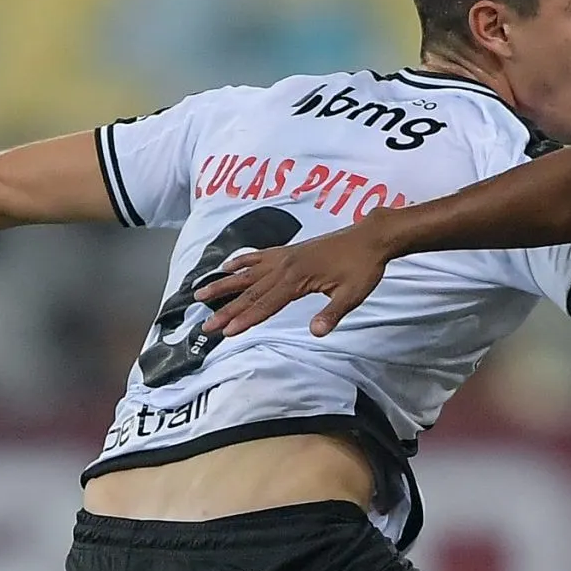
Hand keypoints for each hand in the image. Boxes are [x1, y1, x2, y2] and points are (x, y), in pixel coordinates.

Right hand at [195, 226, 391, 337]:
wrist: (370, 237)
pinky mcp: (288, 251)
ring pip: (247, 274)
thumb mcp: (353, 295)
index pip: (266, 305)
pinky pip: (258, 256)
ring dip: (223, 284)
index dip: (246, 320)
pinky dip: (241, 261)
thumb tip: (317, 332)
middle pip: (250, 293)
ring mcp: (284, 257)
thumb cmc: (363, 268)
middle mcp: (284, 267)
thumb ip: (332, 313)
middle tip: (206, 325)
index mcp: (297, 280)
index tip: (226, 332)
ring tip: (200, 293)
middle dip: (227, 310)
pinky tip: (227, 266)